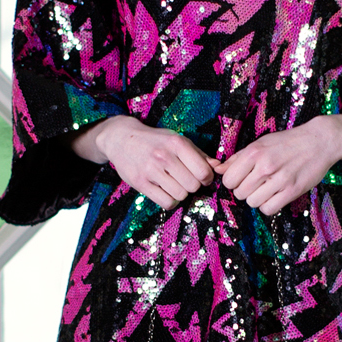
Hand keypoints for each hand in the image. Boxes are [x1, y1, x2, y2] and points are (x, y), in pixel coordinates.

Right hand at [70, 115, 215, 210]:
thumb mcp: (177, 140)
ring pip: (180, 195)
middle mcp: (164, 156)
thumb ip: (199, 154)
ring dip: (180, 193)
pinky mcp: (140, 183)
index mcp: (177, 143)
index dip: (206, 178)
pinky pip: (166, 203)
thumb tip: (219, 167)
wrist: (122, 139)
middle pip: (193, 186)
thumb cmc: (155, 141)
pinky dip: (170, 201)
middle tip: (185, 180)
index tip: (200, 177)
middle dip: (192, 186)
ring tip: (173, 184)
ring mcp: (151, 171)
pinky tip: (166, 191)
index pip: (204, 172)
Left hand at [215, 114, 341, 215]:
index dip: (233, 182)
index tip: (242, 178)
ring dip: (258, 199)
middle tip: (257, 184)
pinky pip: (269, 209)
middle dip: (245, 191)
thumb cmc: (287, 142)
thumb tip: (217, 169)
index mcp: (254, 153)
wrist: (319, 141)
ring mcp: (279, 179)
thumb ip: (238, 158)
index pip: (228, 179)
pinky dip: (269, 205)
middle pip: (239, 193)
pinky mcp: (292, 190)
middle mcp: (264, 166)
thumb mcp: (260, 144)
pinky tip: (275, 196)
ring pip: (253, 203)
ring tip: (267, 189)